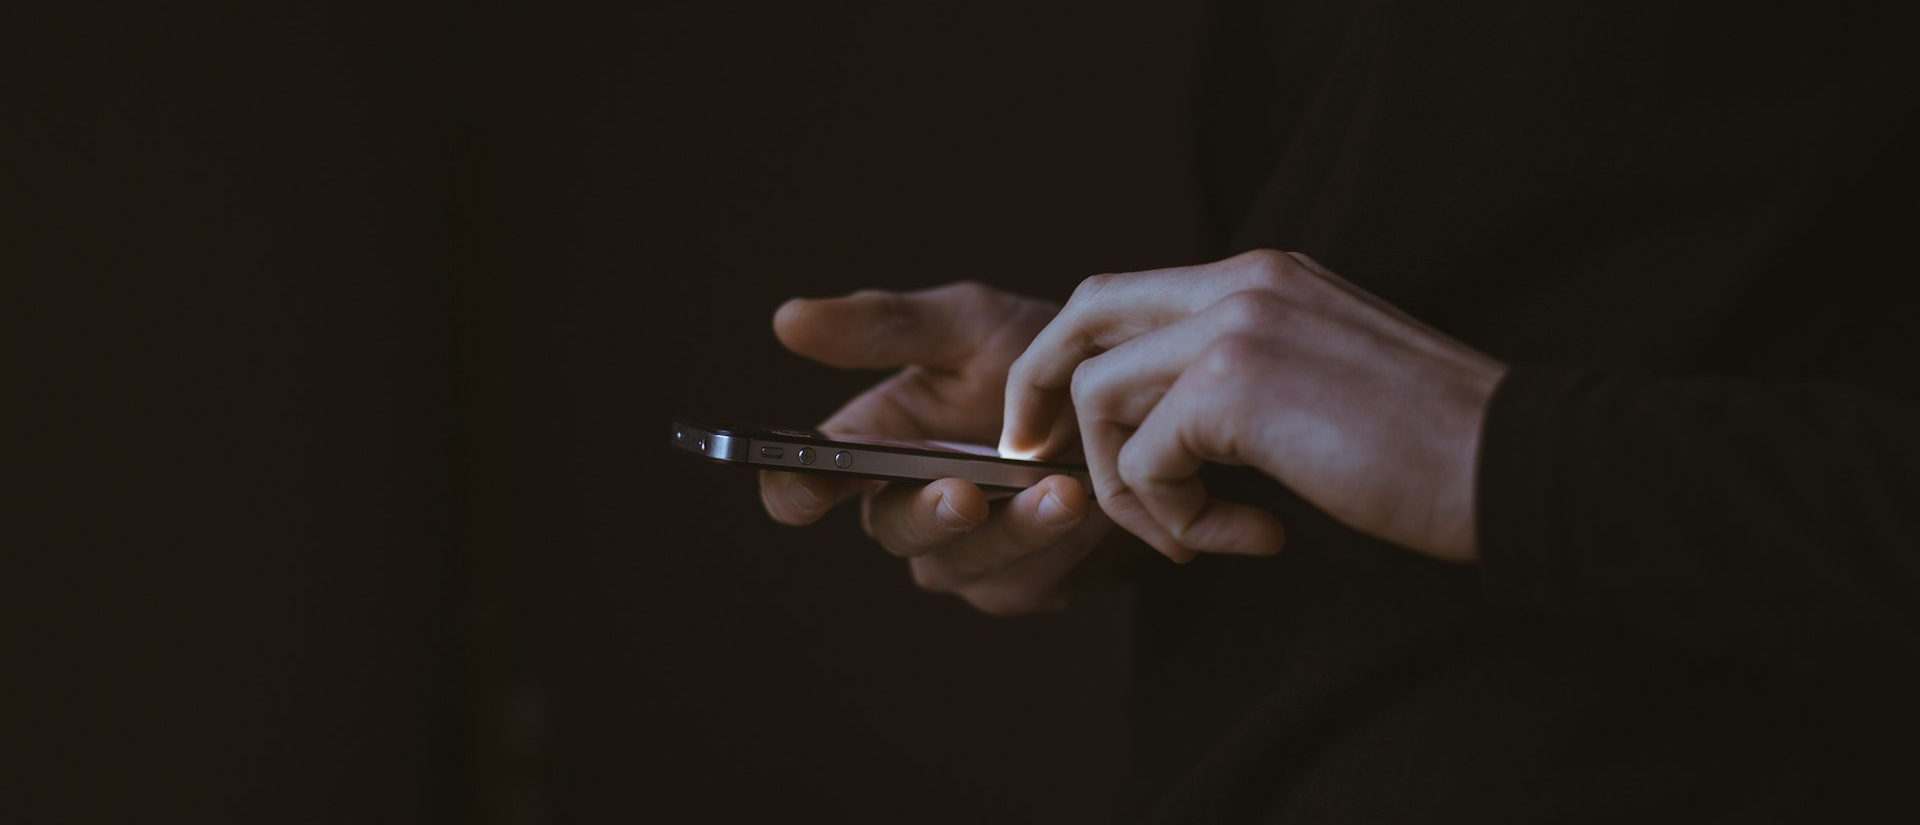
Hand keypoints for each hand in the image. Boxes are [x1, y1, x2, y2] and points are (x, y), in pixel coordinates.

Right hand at [760, 282, 1139, 614]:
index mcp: (873, 446)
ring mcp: (964, 555)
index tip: (807, 485)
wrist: (1135, 402)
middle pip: (891, 531)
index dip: (795, 491)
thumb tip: (787, 319)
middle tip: (965, 493)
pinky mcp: (1024, 585)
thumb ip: (885, 327)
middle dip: (927, 514)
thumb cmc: (1038, 357)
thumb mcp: (968, 325)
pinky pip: (1027, 581)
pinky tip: (1093, 506)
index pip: (807, 484)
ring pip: (962, 564)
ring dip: (1013, 532)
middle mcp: (908, 508)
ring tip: (1062, 490)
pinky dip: (1060, 545)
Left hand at [1000, 250, 1507, 563]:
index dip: (1071, 359)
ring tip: (1194, 536)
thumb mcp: (1321, 380)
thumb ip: (1241, 376)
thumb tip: (1161, 427)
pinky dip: (1175, 519)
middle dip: (1040, 392)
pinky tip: (1249, 538)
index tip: (1056, 428)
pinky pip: (1146, 460)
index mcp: (1262, 275)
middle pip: (1083, 316)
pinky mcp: (1234, 386)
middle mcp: (1241, 280)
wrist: (1515, 465)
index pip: (1122, 294)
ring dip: (1128, 486)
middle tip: (1036, 461)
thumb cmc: (1431, 446)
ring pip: (1099, 396)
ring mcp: (1235, 324)